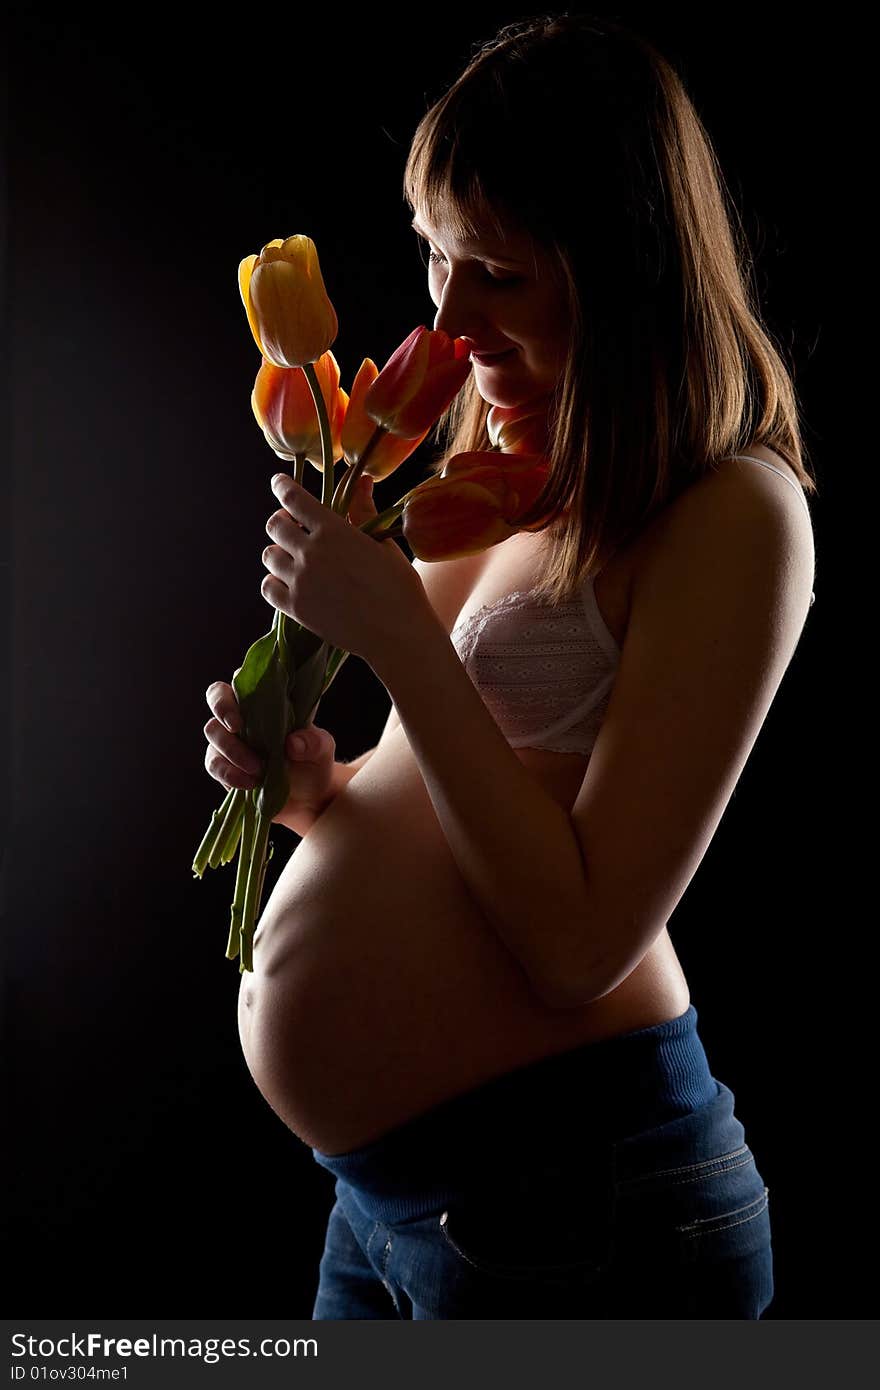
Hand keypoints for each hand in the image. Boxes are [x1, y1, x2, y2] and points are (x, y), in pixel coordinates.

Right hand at [204, 680, 335, 833]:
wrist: (307, 797)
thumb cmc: (313, 761)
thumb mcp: (322, 750)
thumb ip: (313, 743)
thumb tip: (293, 743)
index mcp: (266, 700)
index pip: (241, 680)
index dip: (237, 687)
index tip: (244, 709)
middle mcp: (243, 714)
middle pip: (217, 699)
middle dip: (223, 712)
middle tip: (237, 729)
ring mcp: (229, 738)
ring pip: (213, 732)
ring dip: (232, 751)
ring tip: (258, 770)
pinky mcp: (223, 764)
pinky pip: (214, 763)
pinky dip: (229, 773)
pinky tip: (250, 783)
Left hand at [260, 472, 435, 667]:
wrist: (398, 633)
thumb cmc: (399, 587)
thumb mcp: (384, 544)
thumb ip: (365, 512)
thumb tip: (363, 480)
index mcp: (333, 531)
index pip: (294, 499)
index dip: (282, 487)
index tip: (278, 483)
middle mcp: (311, 553)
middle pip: (275, 526)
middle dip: (282, 521)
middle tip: (292, 526)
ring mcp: (300, 582)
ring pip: (269, 556)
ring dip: (278, 552)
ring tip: (294, 557)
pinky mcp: (296, 608)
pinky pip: (268, 587)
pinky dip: (274, 581)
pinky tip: (289, 582)